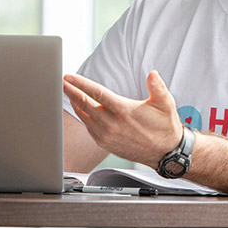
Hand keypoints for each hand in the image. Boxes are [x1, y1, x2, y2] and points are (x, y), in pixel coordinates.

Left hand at [63, 70, 182, 168]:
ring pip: (84, 117)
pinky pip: (89, 128)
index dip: (80, 84)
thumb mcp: (165, 104)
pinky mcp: (106, 144)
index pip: (97, 94)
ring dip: (74, 104)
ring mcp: (107, 136)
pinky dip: (82, 117)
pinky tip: (80, 109)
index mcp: (124, 111)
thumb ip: (158, 87)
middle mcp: (112, 124)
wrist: (165, 153)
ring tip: (68, 92)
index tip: (69, 77)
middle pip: (84, 105)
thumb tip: (152, 74)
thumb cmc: (165, 126)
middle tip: (62, 81)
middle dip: (71, 92)